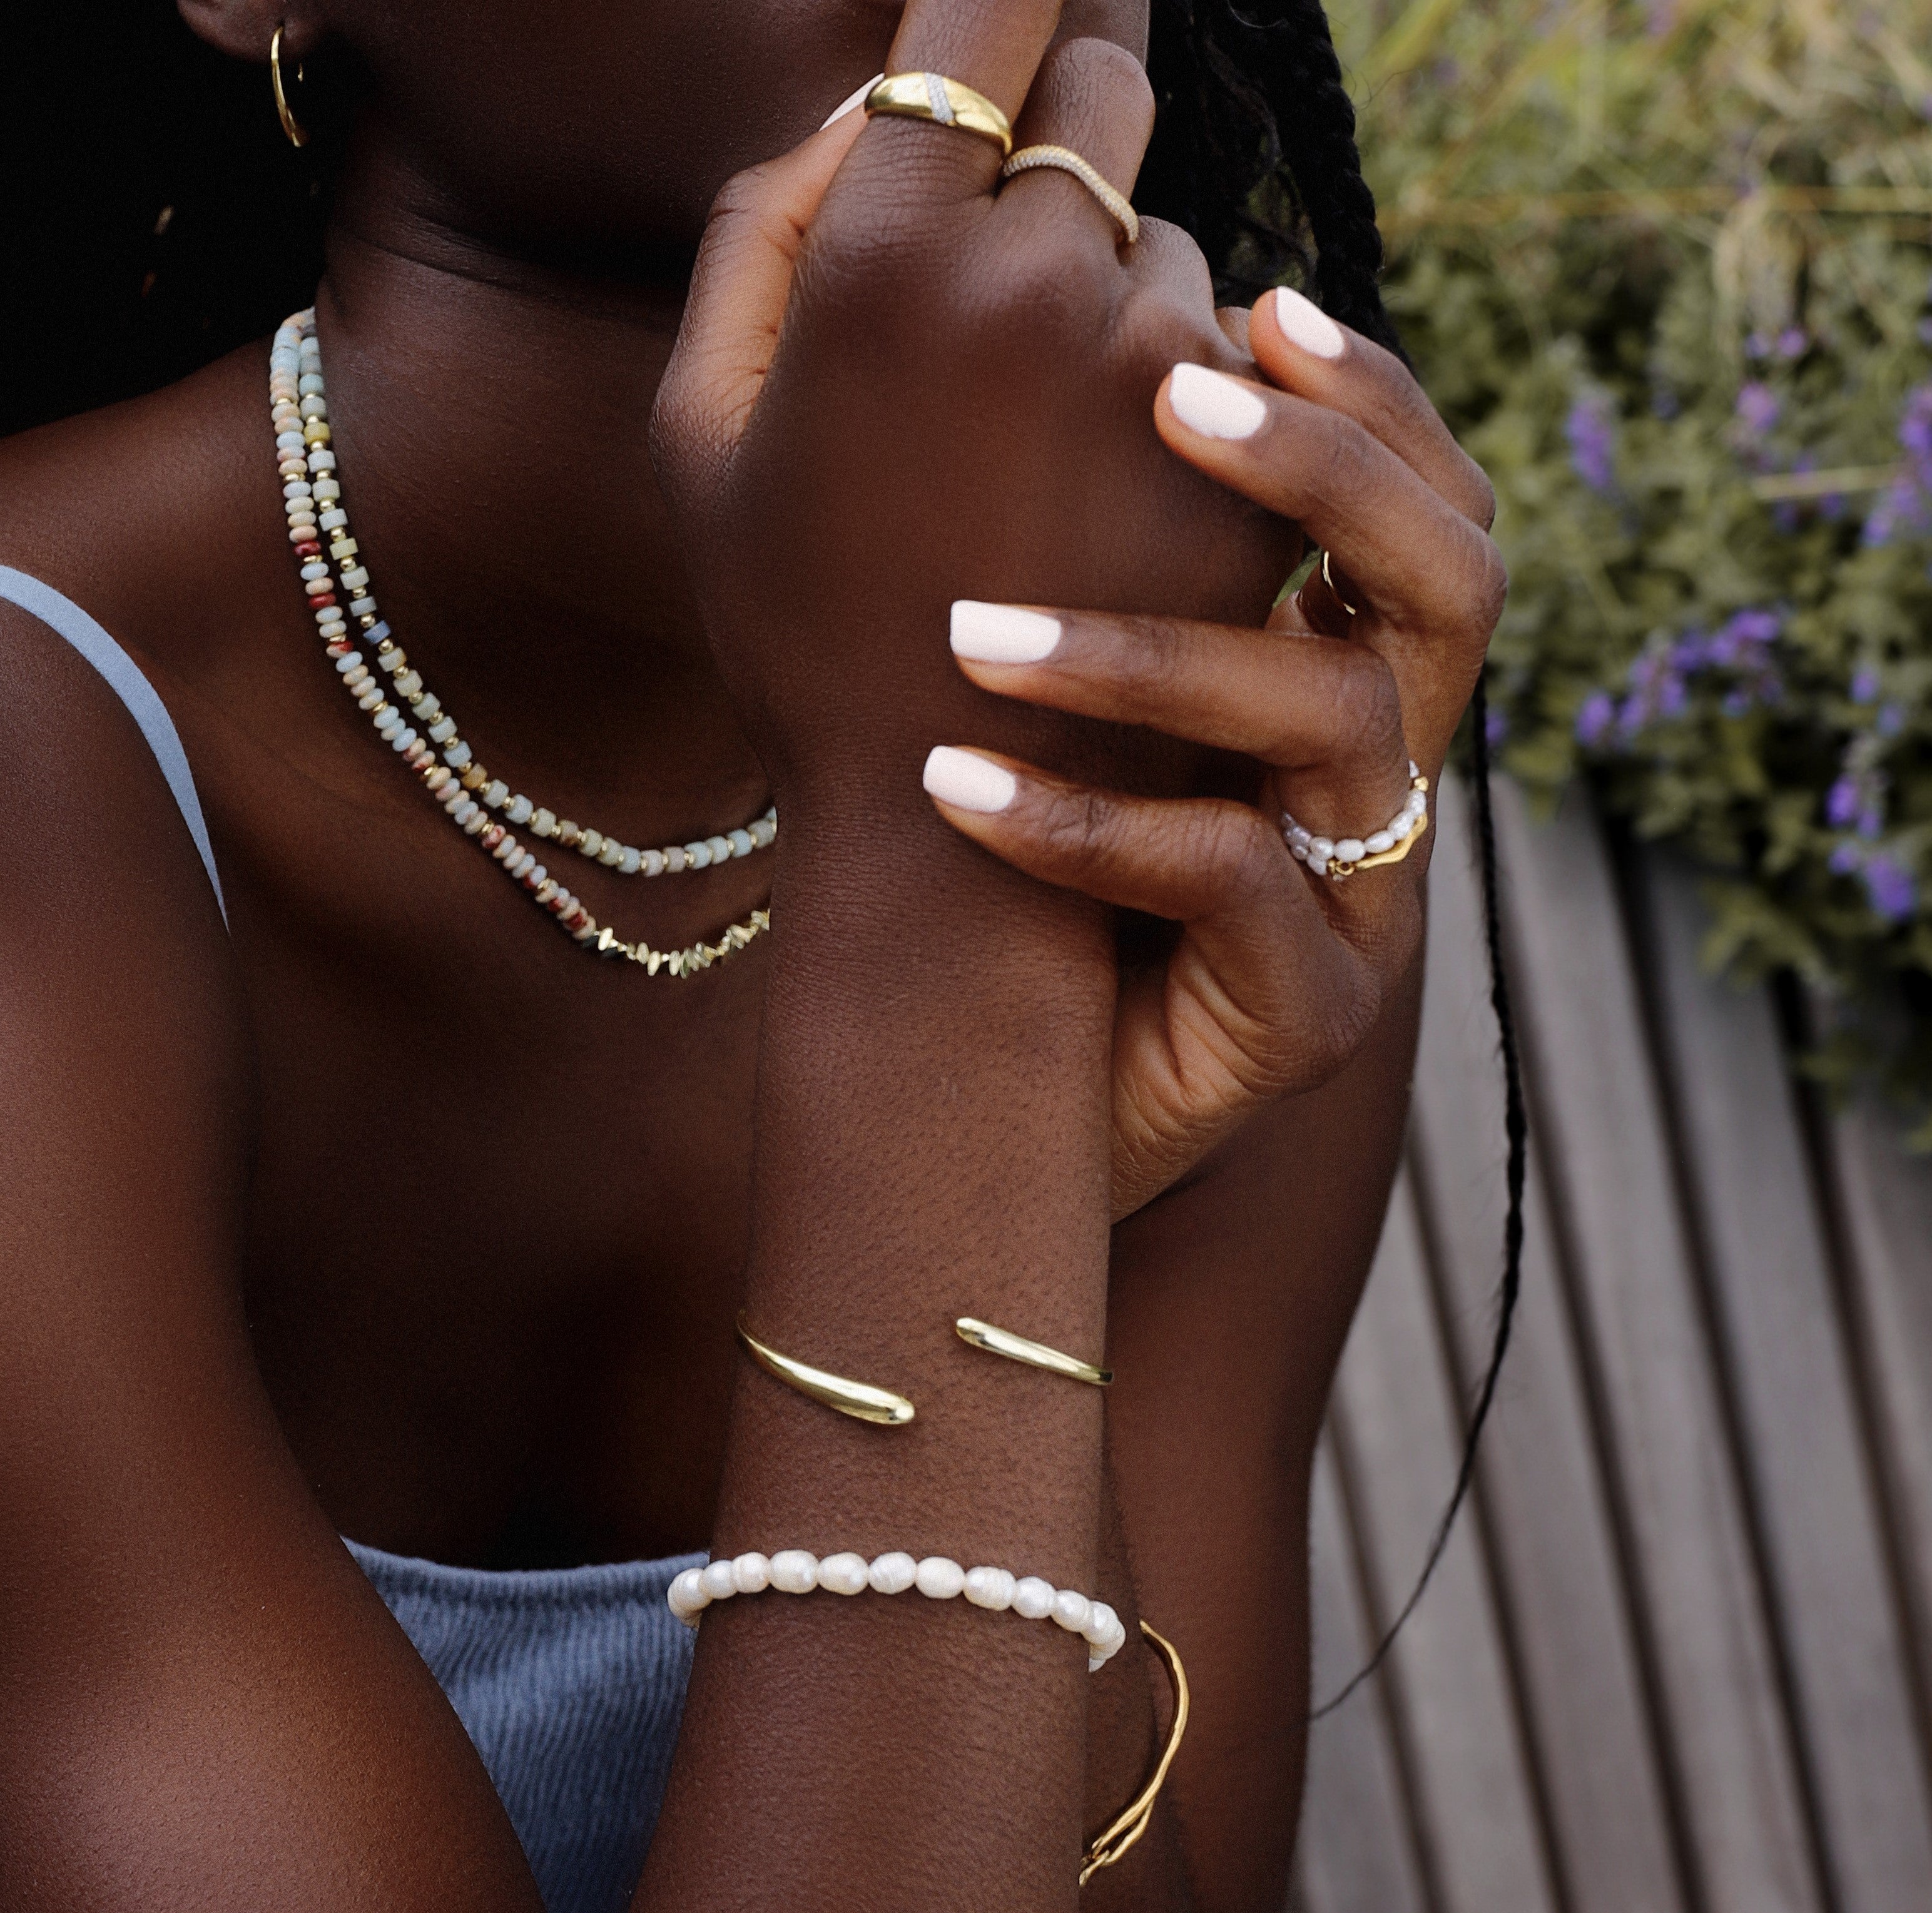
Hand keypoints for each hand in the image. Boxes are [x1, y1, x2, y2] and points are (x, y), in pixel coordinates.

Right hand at [650, 4, 1292, 824]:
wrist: (942, 824)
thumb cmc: (796, 625)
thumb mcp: (700, 432)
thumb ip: (758, 230)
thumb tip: (866, 104)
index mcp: (880, 255)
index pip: (988, 6)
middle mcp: (1036, 279)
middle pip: (1104, 102)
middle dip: (1065, 147)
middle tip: (1017, 257)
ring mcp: (1162, 371)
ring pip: (1173, 247)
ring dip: (1121, 306)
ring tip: (1045, 465)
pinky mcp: (1249, 464)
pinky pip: (1243, 359)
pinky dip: (1188, 404)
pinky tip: (1117, 511)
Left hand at [926, 286, 1505, 1215]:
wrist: (1026, 1111)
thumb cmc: (1041, 894)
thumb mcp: (1083, 723)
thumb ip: (1110, 592)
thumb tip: (1047, 404)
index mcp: (1351, 694)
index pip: (1430, 517)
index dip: (1374, 405)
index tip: (1255, 307)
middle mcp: (1387, 784)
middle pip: (1452, 587)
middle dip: (1329, 468)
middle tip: (1170, 397)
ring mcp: (1365, 904)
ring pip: (1333, 720)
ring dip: (1148, 652)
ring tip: (974, 633)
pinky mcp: (1308, 1016)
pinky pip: (1228, 878)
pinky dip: (1085, 821)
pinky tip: (954, 782)